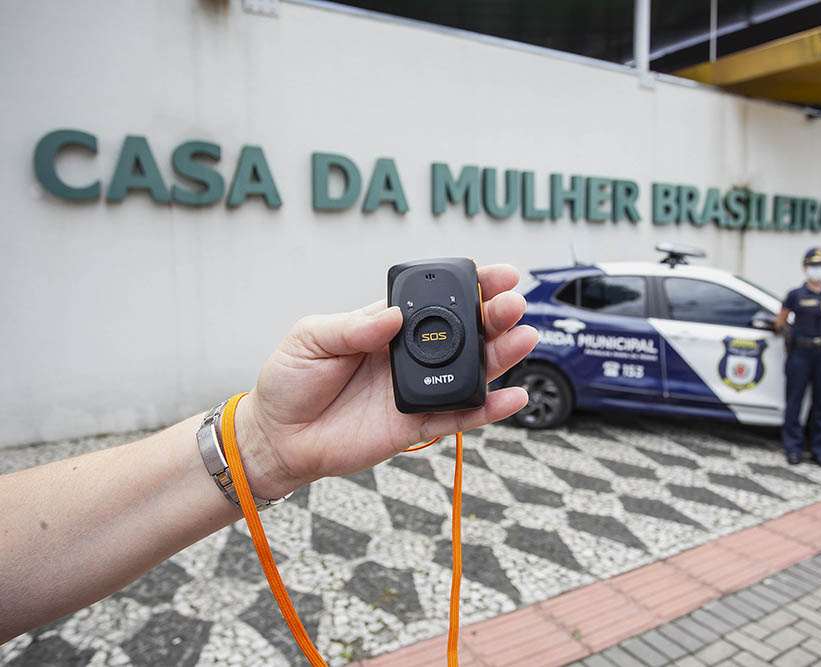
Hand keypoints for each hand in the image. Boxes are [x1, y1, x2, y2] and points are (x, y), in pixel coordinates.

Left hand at [235, 264, 536, 498]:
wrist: (278, 437)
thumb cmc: (291, 382)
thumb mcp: (311, 337)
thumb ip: (353, 326)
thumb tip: (392, 314)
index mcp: (388, 326)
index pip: (438, 301)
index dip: (470, 286)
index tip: (496, 274)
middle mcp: (410, 357)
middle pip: (466, 334)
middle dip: (495, 316)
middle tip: (513, 305)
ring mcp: (417, 391)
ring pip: (470, 373)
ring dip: (500, 356)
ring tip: (523, 338)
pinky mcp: (415, 427)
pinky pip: (458, 418)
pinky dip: (488, 410)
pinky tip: (513, 397)